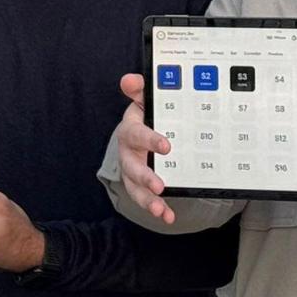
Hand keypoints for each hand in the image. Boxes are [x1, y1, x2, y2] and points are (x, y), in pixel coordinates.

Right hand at [112, 73, 175, 223]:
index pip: (136, 133)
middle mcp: (128, 153)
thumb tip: (129, 80)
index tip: (166, 146)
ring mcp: (132, 171)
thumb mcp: (144, 101)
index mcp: (130, 130)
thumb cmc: (147, 117)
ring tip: (159, 209)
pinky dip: (157, 209)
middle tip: (159, 186)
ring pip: (135, 188)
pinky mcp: (140, 186)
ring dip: (146, 200)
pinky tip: (168, 216)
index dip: (149, 139)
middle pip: (131, 166)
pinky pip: (145, 199)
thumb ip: (139, 89)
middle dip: (145, 177)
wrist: (140, 135)